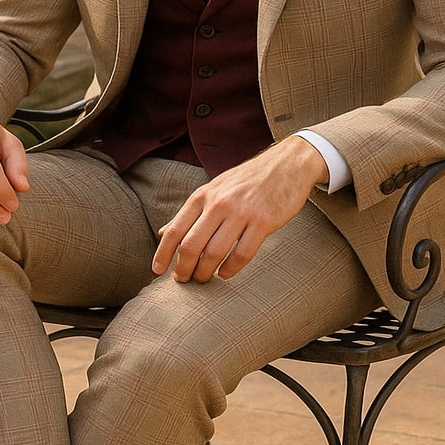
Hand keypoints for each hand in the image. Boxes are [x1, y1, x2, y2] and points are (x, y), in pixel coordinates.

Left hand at [152, 135, 329, 282]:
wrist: (287, 164)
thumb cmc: (247, 180)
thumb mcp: (214, 189)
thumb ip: (191, 212)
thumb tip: (163, 233)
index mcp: (203, 195)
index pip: (176, 229)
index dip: (163, 254)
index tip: (157, 271)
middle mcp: (219, 203)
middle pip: (192, 245)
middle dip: (184, 268)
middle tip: (184, 280)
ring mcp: (242, 212)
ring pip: (215, 253)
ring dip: (205, 272)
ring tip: (203, 279)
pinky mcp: (264, 222)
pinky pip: (242, 254)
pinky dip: (230, 269)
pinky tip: (225, 273)